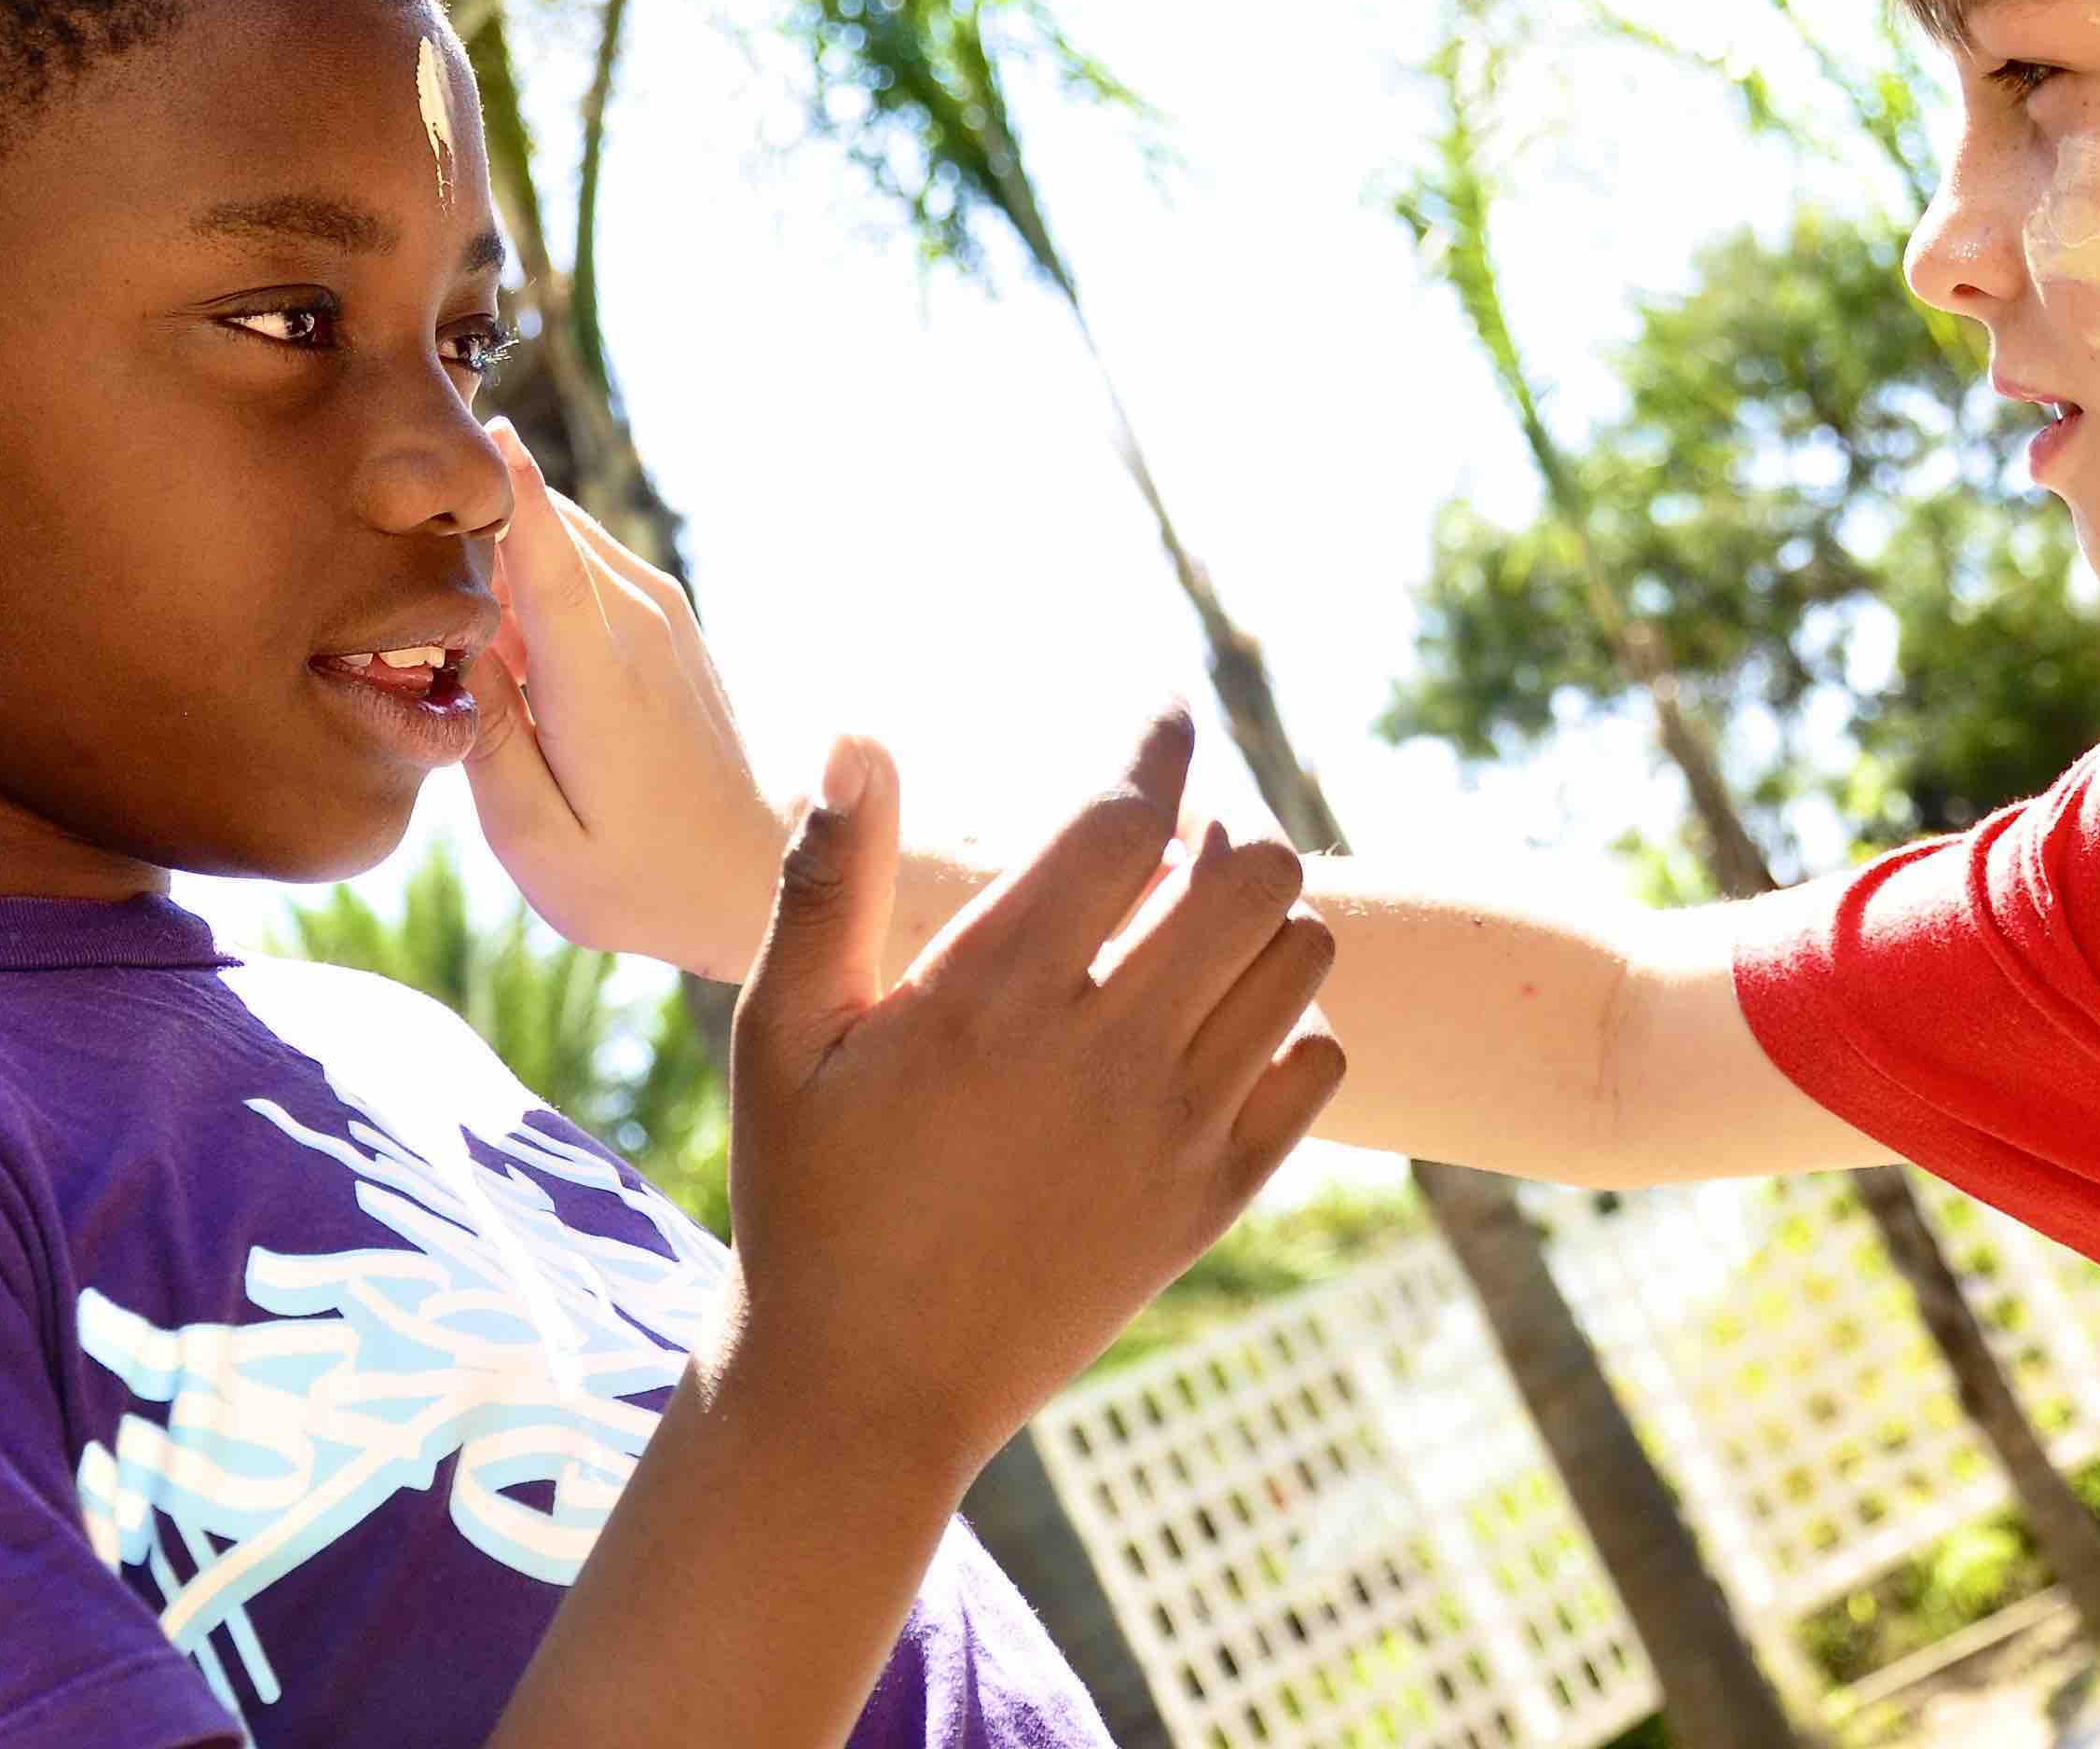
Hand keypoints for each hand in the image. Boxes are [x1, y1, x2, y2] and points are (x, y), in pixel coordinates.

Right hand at [464, 419, 781, 962]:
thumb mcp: (542, 843)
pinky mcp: (668, 622)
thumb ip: (488, 742)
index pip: (546, 553)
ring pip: (564, 542)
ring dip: (501, 548)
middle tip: (387, 539)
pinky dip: (535, 574)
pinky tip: (492, 625)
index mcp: (601, 678)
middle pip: (542, 531)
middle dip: (472, 519)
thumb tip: (451, 649)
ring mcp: (663, 616)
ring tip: (429, 586)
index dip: (506, 486)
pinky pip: (586, 567)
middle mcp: (640, 624)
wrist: (761, 875)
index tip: (466, 423)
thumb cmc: (642, 879)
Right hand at [706, 709, 1347, 1492]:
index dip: (1161, 745)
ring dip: (1265, 916)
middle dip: (1226, 828)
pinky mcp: (1211, 1202)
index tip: (1165, 711)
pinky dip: (1295, 1022)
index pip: (1128, 820)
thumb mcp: (781, 1036)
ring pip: (1299, 959)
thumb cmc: (809, 1197)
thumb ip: (828, 883)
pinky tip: (1222, 1026)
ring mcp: (1173, 1133)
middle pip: (1248, 875)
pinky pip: (1317, 1067)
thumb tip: (857, 740)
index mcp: (993, 995)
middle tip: (1176, 842)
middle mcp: (1103, 1054)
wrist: (867, 1388)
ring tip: (1198, 927)